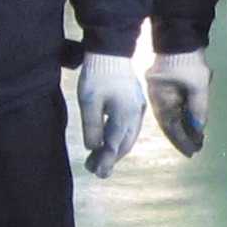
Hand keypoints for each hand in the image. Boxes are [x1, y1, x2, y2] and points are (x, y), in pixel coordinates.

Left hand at [76, 52, 146, 177]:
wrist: (110, 53)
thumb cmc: (97, 75)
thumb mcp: (89, 102)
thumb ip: (92, 126)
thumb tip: (94, 147)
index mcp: (124, 114)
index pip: (114, 144)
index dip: (106, 160)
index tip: (98, 173)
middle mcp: (135, 114)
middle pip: (124, 143)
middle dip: (110, 158)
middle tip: (96, 170)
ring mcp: (137, 108)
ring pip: (128, 136)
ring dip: (115, 150)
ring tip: (99, 159)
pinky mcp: (135, 103)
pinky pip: (130, 127)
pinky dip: (120, 138)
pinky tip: (109, 142)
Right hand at [147, 51, 212, 156]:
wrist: (181, 40)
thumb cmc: (189, 63)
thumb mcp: (198, 86)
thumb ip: (198, 108)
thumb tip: (198, 130)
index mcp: (161, 99)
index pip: (171, 126)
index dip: (182, 140)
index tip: (192, 152)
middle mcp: (158, 99)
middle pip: (171, 123)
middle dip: (184, 136)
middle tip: (196, 148)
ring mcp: (161, 94)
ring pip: (172, 116)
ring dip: (184, 127)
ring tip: (197, 139)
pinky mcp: (167, 88)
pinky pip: (174, 108)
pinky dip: (183, 116)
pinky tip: (192, 124)